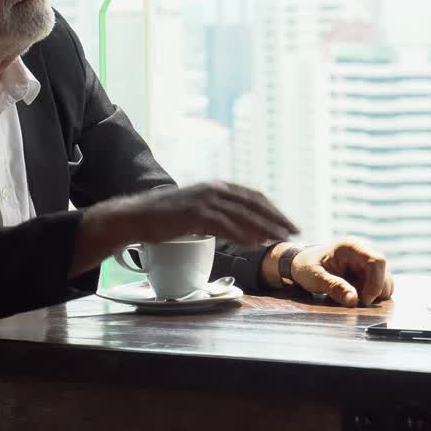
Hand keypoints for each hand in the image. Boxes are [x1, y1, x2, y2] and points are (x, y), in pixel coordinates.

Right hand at [83, 181, 297, 253]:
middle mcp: (214, 189)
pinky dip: (242, 235)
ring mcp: (205, 200)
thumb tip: (241, 230)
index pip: (253, 196)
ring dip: (264, 227)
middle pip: (254, 203)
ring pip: (243, 214)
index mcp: (216, 187)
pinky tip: (255, 243)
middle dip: (276, 218)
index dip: (273, 210)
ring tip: (279, 239)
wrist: (137, 216)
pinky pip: (225, 225)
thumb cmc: (166, 217)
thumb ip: (219, 217)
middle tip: (294, 231)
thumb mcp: (197, 211)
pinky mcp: (195, 213)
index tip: (288, 222)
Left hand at [291, 238, 393, 306]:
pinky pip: (380, 283)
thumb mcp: (316, 278)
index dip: (376, 283)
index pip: (377, 261)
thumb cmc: (307, 267)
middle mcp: (364, 250)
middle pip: (384, 271)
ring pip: (386, 279)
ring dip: (374, 293)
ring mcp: (367, 260)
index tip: (364, 300)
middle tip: (357, 301)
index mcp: (351, 246)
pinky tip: (357, 294)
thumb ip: (334, 287)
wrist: (302, 264)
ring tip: (353, 295)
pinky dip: (373, 293)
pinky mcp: (368, 270)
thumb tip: (354, 301)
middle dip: (375, 290)